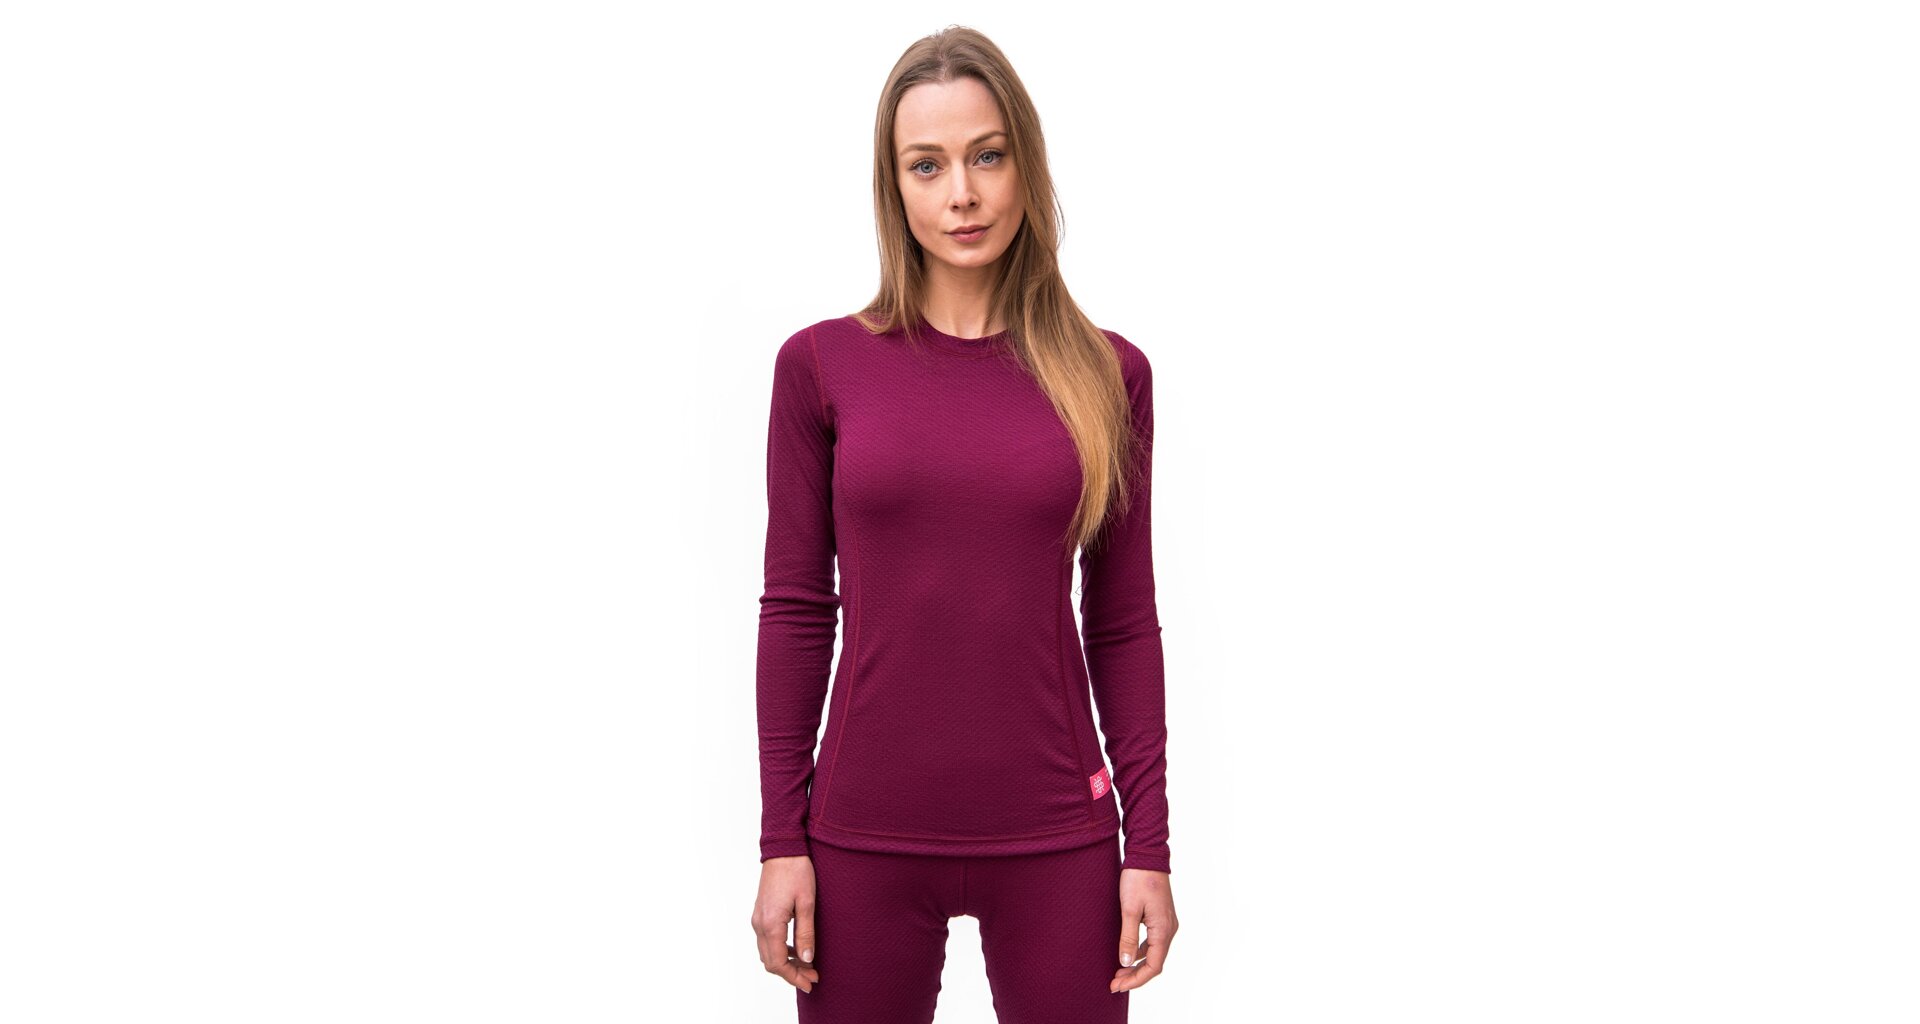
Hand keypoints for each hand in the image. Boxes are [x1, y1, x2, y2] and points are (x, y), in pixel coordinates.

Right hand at [751, 855, 821, 992]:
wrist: (783, 849)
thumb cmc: (797, 872)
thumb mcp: (807, 903)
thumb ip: (806, 933)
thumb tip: (807, 959)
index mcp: (771, 924)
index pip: (778, 963)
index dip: (794, 977)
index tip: (810, 982)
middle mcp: (759, 924)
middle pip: (770, 962)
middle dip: (791, 973)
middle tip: (812, 977)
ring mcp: (757, 919)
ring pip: (767, 953)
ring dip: (785, 963)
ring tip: (807, 966)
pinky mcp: (761, 913)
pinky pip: (767, 940)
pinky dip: (781, 950)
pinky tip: (797, 949)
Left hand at [1111, 867, 1176, 992]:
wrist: (1147, 855)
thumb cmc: (1138, 879)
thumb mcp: (1129, 909)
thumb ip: (1128, 937)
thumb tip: (1125, 963)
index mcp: (1163, 929)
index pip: (1153, 966)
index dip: (1136, 980)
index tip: (1118, 986)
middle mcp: (1169, 929)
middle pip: (1154, 962)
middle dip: (1134, 975)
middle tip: (1114, 984)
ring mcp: (1167, 923)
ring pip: (1154, 953)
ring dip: (1136, 965)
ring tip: (1117, 972)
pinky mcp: (1161, 918)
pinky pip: (1153, 942)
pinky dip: (1139, 952)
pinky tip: (1125, 954)